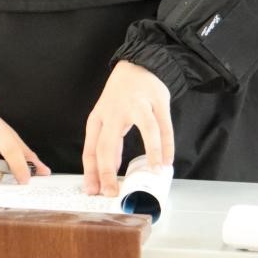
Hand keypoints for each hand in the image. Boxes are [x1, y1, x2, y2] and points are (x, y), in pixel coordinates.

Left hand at [82, 61, 173, 196]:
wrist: (137, 64)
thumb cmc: (120, 97)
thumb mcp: (106, 118)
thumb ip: (107, 144)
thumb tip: (106, 174)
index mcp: (98, 118)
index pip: (91, 149)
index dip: (91, 173)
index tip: (93, 191)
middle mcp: (114, 111)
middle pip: (107, 144)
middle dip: (108, 172)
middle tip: (113, 193)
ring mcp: (138, 103)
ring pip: (146, 129)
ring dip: (151, 152)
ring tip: (154, 171)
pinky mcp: (157, 100)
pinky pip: (164, 125)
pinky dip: (166, 144)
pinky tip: (166, 160)